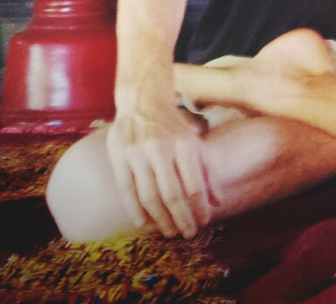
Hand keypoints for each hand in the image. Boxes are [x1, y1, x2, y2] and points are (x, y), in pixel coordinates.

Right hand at [105, 101, 212, 238]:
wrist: (143, 101)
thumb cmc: (173, 126)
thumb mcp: (194, 142)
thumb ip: (206, 171)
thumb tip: (217, 202)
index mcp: (183, 143)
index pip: (194, 184)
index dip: (199, 208)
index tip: (203, 223)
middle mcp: (160, 148)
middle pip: (172, 194)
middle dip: (181, 219)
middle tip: (187, 234)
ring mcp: (137, 152)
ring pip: (149, 196)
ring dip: (159, 219)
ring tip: (169, 231)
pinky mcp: (118, 155)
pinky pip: (126, 189)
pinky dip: (135, 210)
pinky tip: (143, 223)